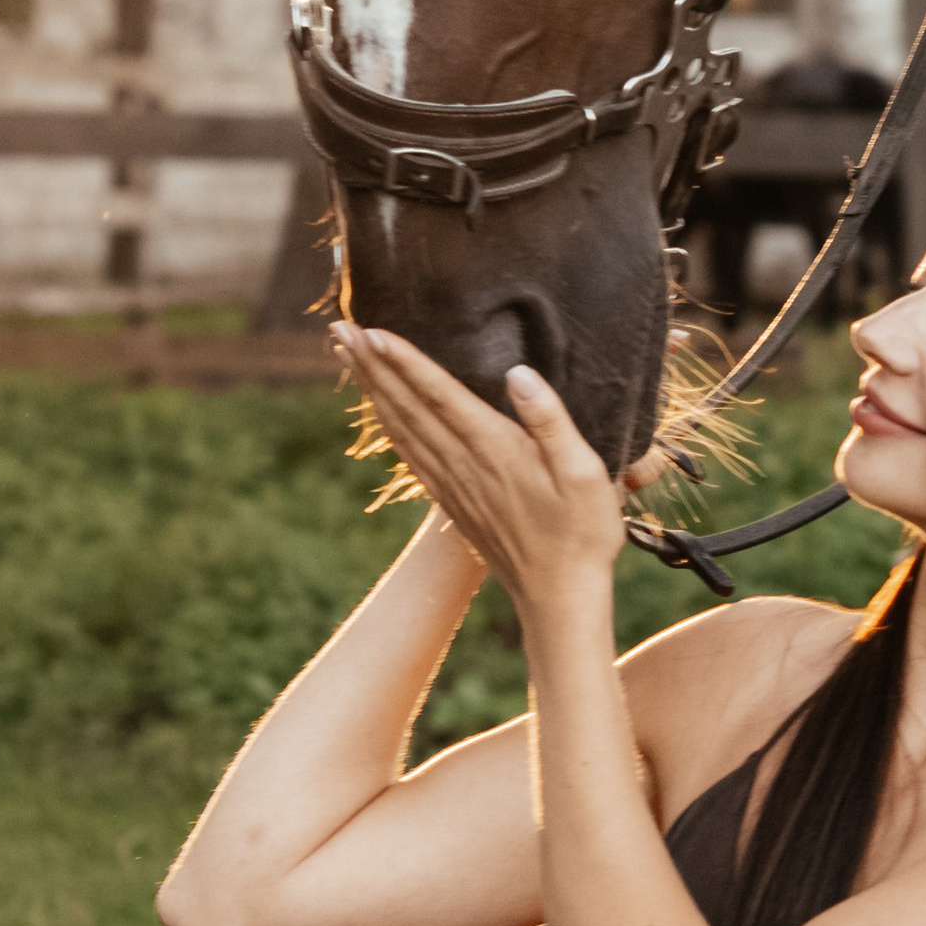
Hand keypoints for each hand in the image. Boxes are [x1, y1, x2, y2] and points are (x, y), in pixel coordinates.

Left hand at [337, 325, 626, 609]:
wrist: (558, 598)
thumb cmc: (581, 534)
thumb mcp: (584, 473)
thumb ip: (550, 421)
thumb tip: (518, 374)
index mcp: (493, 449)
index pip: (438, 394)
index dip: (403, 360)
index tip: (370, 330)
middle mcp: (463, 463)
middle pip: (407, 405)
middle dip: (373, 364)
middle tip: (340, 327)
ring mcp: (452, 484)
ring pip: (400, 427)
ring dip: (372, 388)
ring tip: (347, 355)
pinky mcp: (452, 501)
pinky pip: (409, 454)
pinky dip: (387, 424)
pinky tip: (378, 410)